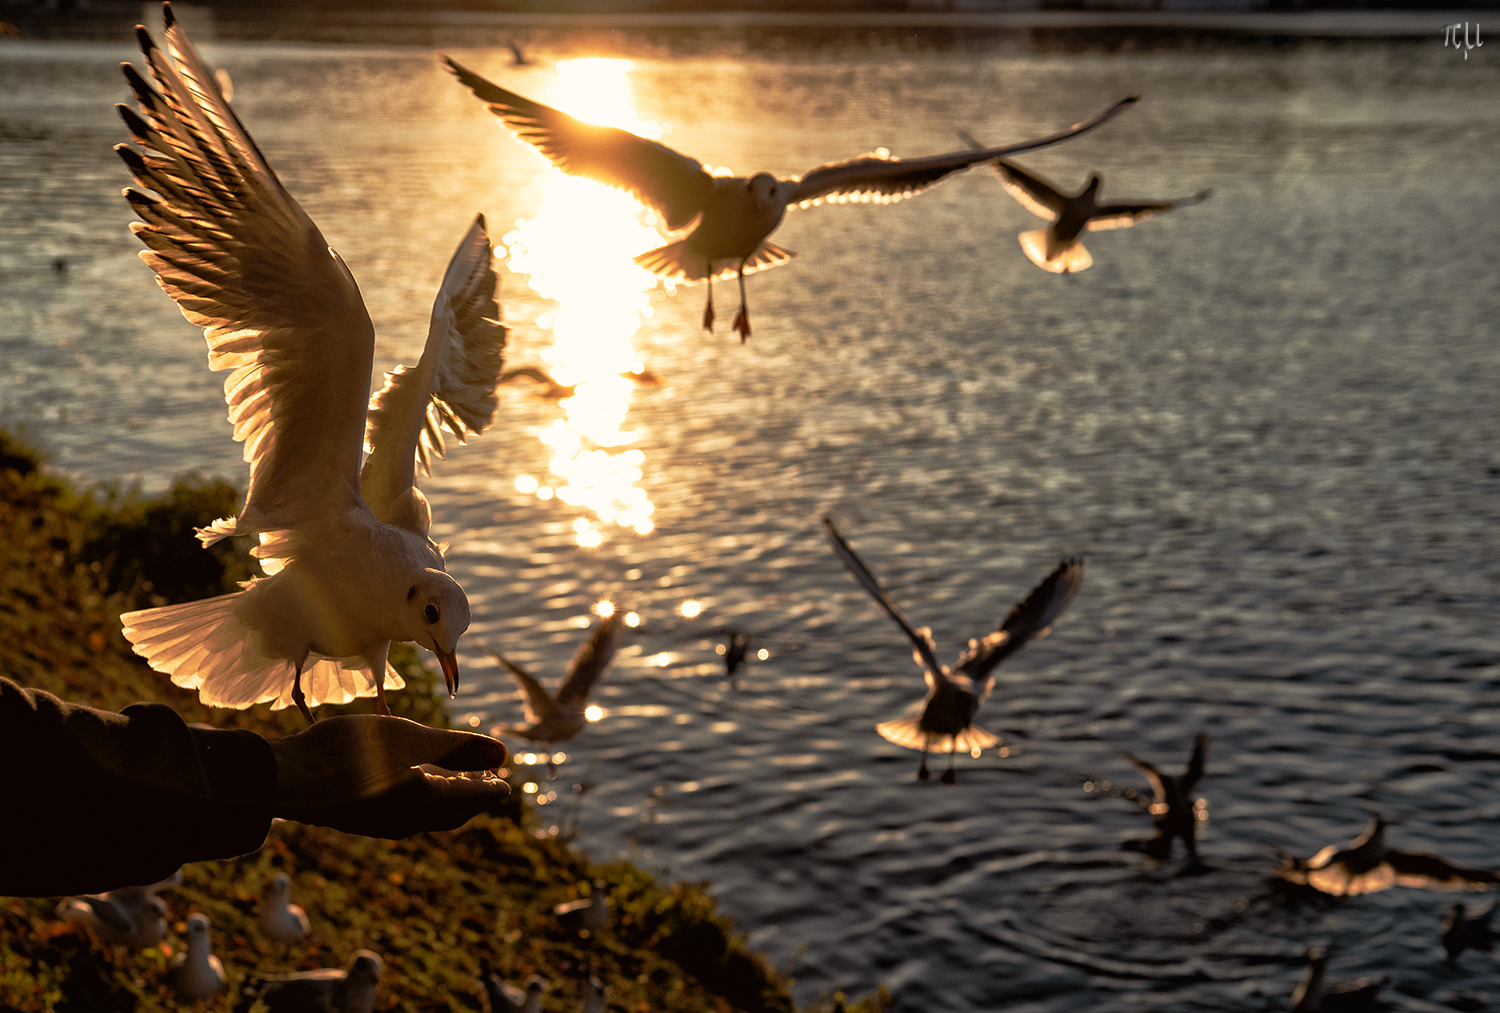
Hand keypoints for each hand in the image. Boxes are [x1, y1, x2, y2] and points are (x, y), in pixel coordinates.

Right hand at [267, 715, 508, 838]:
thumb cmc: (347, 753)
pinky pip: (405, 815)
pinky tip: (410, 784)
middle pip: (452, 813)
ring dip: (448, 799)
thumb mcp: (408, 739)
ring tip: (455, 779)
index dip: (491, 789)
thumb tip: (505, 754)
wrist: (283, 779)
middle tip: (488, 782)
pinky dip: (423, 801)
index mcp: (424, 804)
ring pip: (428, 816)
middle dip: (473, 797)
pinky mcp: (358, 819)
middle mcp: (405, 822)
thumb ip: (456, 747)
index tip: (507, 784)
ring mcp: (379, 825)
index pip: (472, 799)